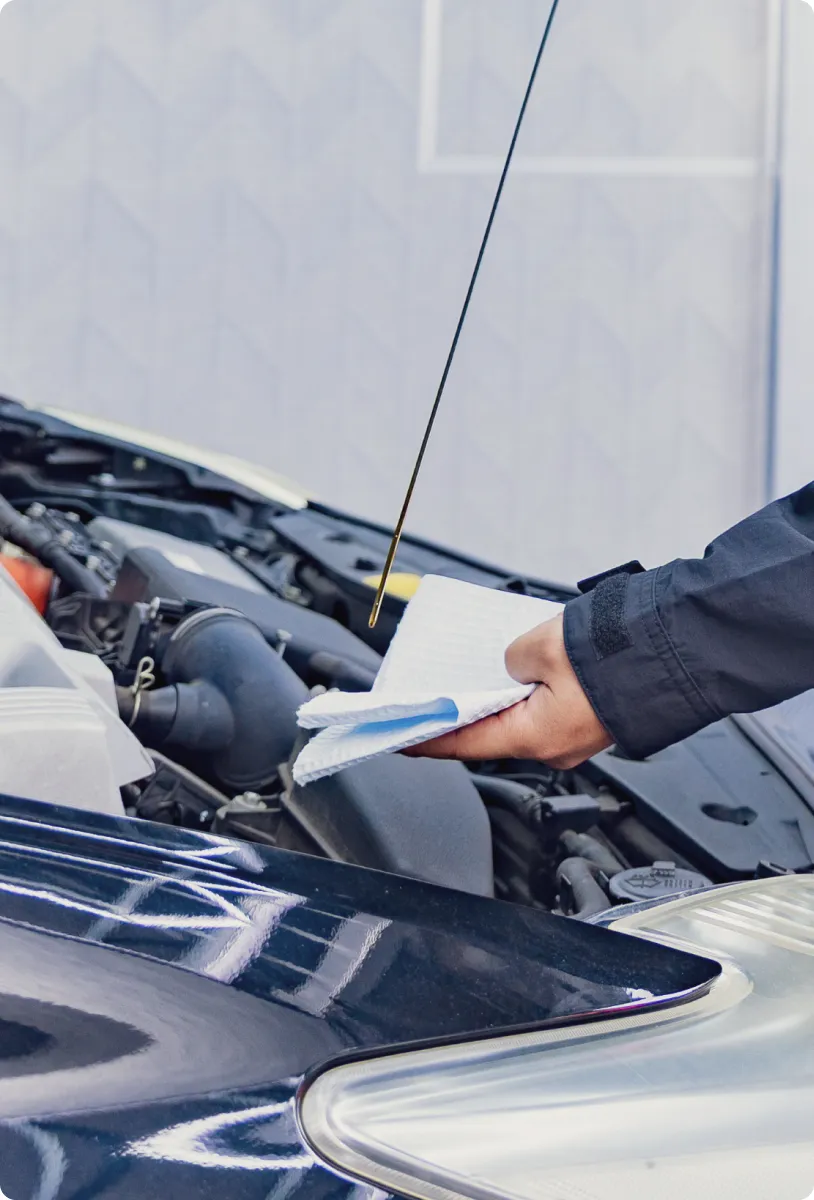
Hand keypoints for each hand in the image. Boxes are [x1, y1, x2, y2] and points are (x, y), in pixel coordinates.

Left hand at [404, 614, 612, 768]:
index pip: (464, 743)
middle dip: (462, 712)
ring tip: (467, 674)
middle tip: (428, 697)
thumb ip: (512, 658)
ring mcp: (575, 736)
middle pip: (491, 731)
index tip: (398, 738)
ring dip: (495, 697)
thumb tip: (513, 665)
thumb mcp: (542, 645)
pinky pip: (545, 708)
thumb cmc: (618, 652)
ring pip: (520, 717)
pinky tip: (513, 668)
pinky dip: (524, 692)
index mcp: (537, 736)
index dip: (427, 738)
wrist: (679, 648)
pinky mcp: (590, 719)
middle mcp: (555, 747)